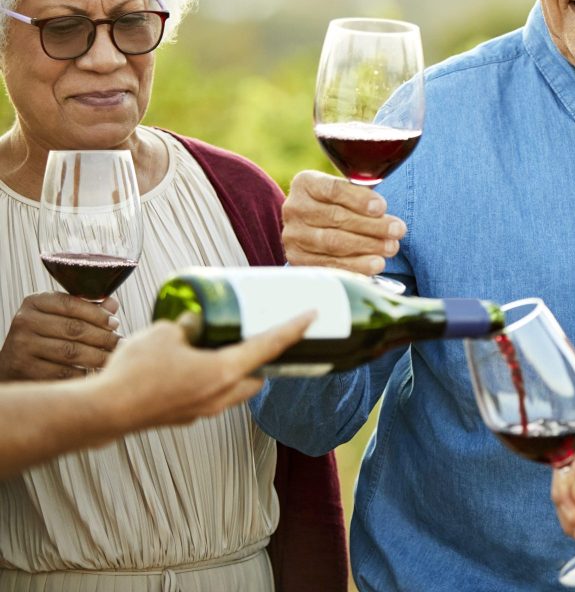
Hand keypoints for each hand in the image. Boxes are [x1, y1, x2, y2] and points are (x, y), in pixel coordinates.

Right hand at [0, 292, 120, 380]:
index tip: (115, 323)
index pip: (71, 304)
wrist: (11, 364)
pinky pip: (62, 372)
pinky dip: (82, 373)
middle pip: (74, 328)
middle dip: (103, 337)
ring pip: (71, 352)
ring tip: (113, 358)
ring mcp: (21, 346)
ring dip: (98, 357)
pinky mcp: (23, 369)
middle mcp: (25, 321)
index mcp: (34, 302)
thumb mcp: (59, 316)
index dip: (97, 314)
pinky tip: (94, 373)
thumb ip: (85, 309)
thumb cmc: (44, 336)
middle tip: (121, 344)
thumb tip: (113, 304)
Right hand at [95, 311, 315, 430]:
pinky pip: (209, 399)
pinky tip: (193, 369)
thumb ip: (187, 325)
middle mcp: (221, 396)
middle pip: (257, 378)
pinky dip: (212, 384)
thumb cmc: (136, 371)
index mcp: (224, 372)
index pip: (270, 347)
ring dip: (237, 374)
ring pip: (233, 392)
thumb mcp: (164, 333)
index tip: (311, 316)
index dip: (293, 329)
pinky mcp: (184, 417)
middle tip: (260, 338)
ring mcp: (202, 411)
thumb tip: (194, 322)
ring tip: (225, 351)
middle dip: (264, 360)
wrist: (104, 411)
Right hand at [281, 170, 405, 275]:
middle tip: (398, 230)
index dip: (359, 199)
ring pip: (334, 242)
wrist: (314, 227)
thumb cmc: (339, 204)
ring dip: (368, 246)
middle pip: (336, 217)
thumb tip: (382, 208)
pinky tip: (375, 264)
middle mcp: (294, 208)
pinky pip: (330, 264)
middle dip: (372, 225)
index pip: (333, 190)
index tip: (382, 207)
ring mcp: (293, 235)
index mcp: (306, 183)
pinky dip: (356, 265)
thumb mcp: (346, 190)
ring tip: (391, 247)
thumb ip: (362, 192)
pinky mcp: (298, 259)